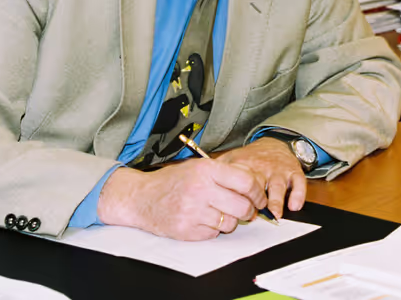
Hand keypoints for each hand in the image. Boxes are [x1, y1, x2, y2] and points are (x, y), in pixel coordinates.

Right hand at [96, 160, 266, 240]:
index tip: (259, 198)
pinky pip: (214, 234)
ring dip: (230, 220)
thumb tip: (256, 183)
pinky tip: (202, 219)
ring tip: (217, 212)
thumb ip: (226, 172)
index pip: (246, 182)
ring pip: (231, 223)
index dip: (258, 192)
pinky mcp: (187, 231)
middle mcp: (201, 190)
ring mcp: (193, 212)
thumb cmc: (173, 181)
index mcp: (206, 170)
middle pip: (242, 207)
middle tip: (245, 210)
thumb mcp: (198, 166)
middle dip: (249, 211)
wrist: (141, 198)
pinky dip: (213, 229)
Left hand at [218, 137, 306, 220]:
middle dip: (256, 200)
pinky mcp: (294, 172)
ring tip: (275, 213)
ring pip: (279, 185)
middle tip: (252, 215)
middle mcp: (262, 167)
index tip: (231, 209)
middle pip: (258, 184)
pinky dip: (298, 195)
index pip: (238, 181)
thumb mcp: (232, 159)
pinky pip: (299, 184)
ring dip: (277, 200)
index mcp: (245, 165)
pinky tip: (294, 206)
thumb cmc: (252, 158)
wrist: (275, 143)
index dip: (235, 196)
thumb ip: (217, 170)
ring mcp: (279, 170)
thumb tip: (198, 182)